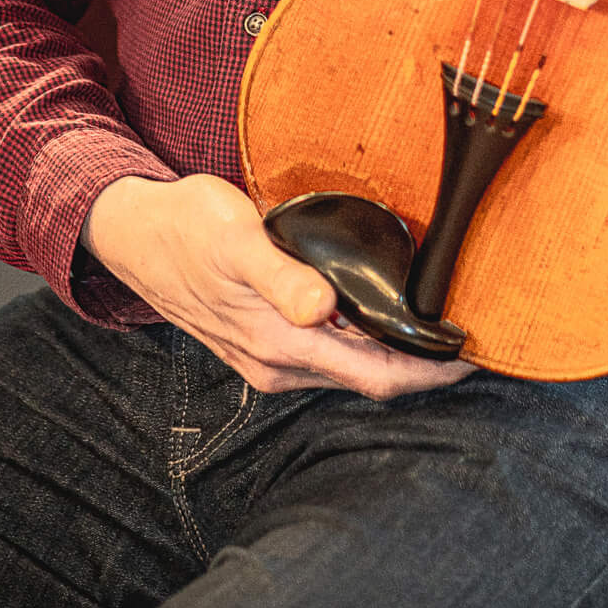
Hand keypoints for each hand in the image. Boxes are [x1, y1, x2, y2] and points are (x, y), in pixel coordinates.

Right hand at [82, 173, 472, 398]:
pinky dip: (363, 345)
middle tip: (473, 340)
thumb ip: (281, 277)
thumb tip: (323, 309)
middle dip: (422, 367)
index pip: (374, 375)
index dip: (428, 374)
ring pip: (350, 370)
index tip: (473, 358)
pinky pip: (328, 357)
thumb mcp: (236, 239)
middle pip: (369, 378)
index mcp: (277, 344)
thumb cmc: (186, 228)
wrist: (134, 235)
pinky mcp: (262, 343)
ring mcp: (268, 358)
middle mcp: (277, 364)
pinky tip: (382, 319)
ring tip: (439, 328)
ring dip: (394, 356)